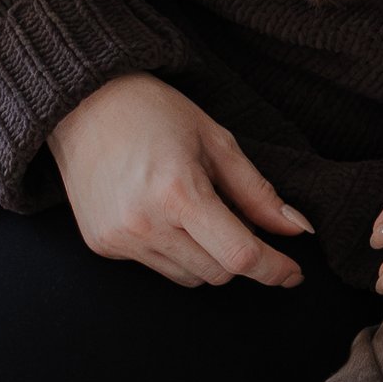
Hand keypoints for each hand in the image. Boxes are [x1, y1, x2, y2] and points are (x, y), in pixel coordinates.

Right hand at [51, 73, 313, 288]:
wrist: (85, 104)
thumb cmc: (155, 112)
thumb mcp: (217, 141)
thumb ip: (258, 193)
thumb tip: (297, 229)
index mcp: (179, 192)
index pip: (240, 255)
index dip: (274, 269)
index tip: (294, 274)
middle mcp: (145, 223)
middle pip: (218, 272)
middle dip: (240, 255)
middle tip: (237, 217)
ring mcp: (120, 239)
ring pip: (190, 277)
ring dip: (208, 257)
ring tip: (197, 210)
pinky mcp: (103, 246)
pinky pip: (157, 267)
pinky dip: (175, 252)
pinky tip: (165, 214)